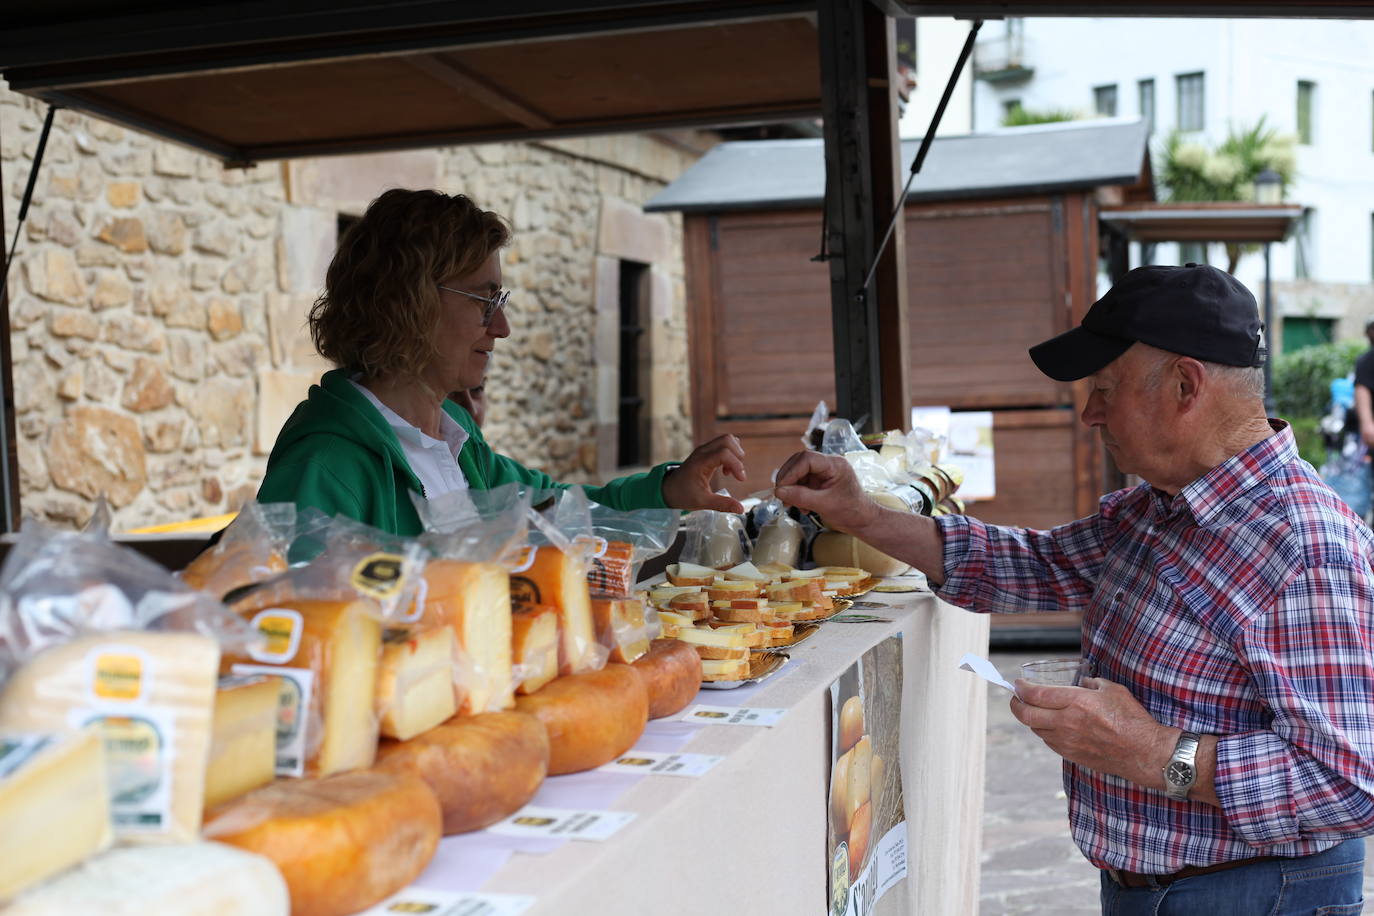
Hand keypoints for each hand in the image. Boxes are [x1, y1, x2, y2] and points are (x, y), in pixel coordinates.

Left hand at [661, 434, 746, 512]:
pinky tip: (726, 469)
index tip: (740, 479)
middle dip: (738, 455)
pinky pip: (722, 445)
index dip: (736, 464)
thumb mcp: (702, 502)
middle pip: (727, 440)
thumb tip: (740, 509)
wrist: (669, 490)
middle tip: (737, 473)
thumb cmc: (683, 494)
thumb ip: (722, 504)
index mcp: (701, 462)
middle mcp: (703, 452)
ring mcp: (704, 450)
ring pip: (726, 440)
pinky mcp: (706, 452)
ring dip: (734, 453)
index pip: (724, 453)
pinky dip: (730, 454)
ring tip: (730, 471)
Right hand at [772, 451, 878, 534]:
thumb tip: (778, 491)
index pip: (807, 459)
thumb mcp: (824, 505)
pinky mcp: (820, 481)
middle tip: (781, 495)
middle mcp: (829, 464)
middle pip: (800, 463)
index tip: (781, 488)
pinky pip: (802, 482)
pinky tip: (801, 507)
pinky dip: (796, 493)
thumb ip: (801, 497)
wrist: (862, 521)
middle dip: (788, 479)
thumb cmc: (851, 512)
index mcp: (835, 465)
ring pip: (798, 473)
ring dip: (791, 488)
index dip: (791, 472)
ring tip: (790, 504)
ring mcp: (824, 472)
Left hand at [1010, 677, 1171, 787]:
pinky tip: (1050, 726)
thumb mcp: (1111, 689)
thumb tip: (1080, 683)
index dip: (1021, 688)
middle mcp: (1066, 723)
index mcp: (1076, 702)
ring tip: (1033, 711)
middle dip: (1015, 704)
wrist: (1144, 752)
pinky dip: (1044, 732)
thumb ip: (1090, 684)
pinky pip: (1049, 742)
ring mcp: (1067, 742)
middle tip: (1016, 698)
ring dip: (1030, 719)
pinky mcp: (1072, 755)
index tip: (1018, 684)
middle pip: (1026, 715)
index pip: (1036, 695)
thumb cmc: (1131, 718)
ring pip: (1036, 730)